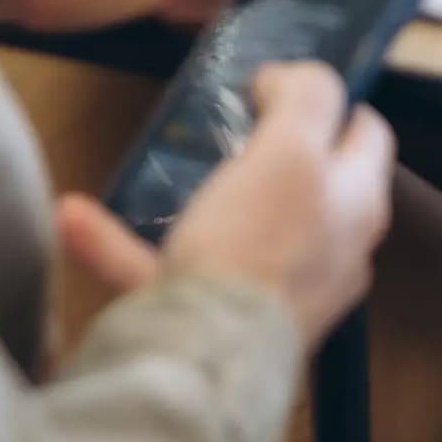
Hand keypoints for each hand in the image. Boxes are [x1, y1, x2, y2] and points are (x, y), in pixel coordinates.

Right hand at [56, 62, 394, 345]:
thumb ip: (305, 98)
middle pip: (305, 186)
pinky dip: (123, 245)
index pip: (368, 136)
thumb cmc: (260, 247)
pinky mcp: (215, 326)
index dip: (333, 102)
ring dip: (187, 198)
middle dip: (267, 153)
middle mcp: (329, 254)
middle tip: (227, 124)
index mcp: (357, 206)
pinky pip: (166, 273)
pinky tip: (74, 217)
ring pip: (231, 232)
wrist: (205, 363)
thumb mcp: (293, 149)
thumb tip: (292, 77)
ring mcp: (272, 295)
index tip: (281, 84)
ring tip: (152, 168)